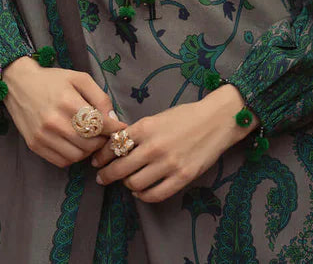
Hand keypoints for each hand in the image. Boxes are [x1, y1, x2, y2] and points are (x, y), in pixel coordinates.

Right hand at [2, 56, 127, 167]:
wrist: (19, 84)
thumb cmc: (53, 80)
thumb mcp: (79, 79)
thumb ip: (100, 98)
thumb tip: (114, 120)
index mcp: (67, 101)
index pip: (98, 124)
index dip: (113, 129)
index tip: (120, 128)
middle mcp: (54, 121)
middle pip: (89, 144)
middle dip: (101, 140)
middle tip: (102, 133)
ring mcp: (42, 136)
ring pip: (77, 156)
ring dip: (88, 150)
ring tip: (88, 138)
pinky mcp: (35, 145)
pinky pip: (62, 161)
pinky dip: (72, 156)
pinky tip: (73, 143)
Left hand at [91, 85, 259, 203]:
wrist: (216, 121)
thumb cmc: (186, 116)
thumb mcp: (157, 117)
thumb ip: (139, 132)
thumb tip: (117, 146)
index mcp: (146, 127)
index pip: (114, 145)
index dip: (102, 156)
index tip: (96, 160)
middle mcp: (154, 147)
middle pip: (120, 168)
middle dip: (107, 175)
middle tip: (101, 177)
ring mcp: (168, 164)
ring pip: (135, 184)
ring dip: (126, 184)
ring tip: (126, 182)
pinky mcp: (182, 178)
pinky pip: (155, 195)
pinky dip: (143, 195)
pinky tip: (141, 191)